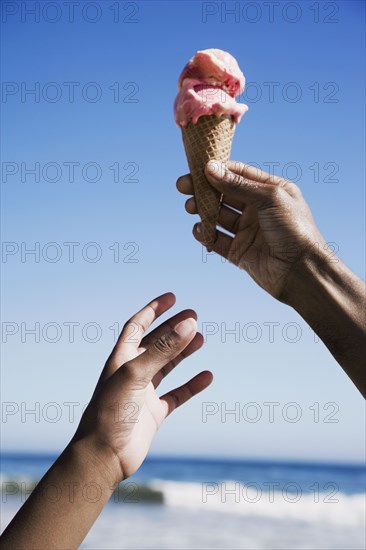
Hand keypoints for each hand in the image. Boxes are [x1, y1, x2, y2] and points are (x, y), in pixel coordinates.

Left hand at [73, 293, 211, 483]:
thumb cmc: (112, 412)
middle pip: (156, 343)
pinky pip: (176, 395)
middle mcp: (132, 373)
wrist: (104, 456)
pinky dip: (191, 385)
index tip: (172, 298)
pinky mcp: (153, 414)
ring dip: (183, 352)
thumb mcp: (137, 373)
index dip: (153, 310)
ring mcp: (143, 393)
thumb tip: (190, 323)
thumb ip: (163, 349)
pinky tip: (207, 376)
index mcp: (121, 359)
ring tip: (201, 339)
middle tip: (195, 316)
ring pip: (167, 367)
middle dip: (174, 329)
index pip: (137, 326)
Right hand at [177, 160, 325, 300]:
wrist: (301, 271)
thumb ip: (238, 184)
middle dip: (204, 189)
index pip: (239, 174)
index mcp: (270, 191)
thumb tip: (210, 168)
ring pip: (218, 216)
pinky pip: (217, 240)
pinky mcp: (239, 252)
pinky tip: (198, 229)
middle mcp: (258, 209)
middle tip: (184, 186)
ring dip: (202, 210)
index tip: (197, 167)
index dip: (218, 169)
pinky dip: (205, 234)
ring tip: (190, 207)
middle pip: (224, 194)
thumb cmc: (295, 230)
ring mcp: (248, 231)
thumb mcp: (269, 198)